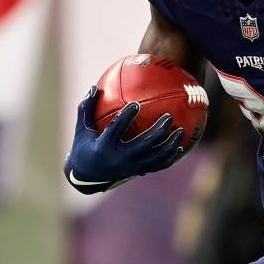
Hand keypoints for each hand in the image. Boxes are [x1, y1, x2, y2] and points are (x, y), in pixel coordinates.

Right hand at [64, 87, 184, 194]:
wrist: (87, 176)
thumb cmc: (84, 146)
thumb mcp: (82, 128)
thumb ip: (87, 108)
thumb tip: (95, 87)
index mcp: (104, 147)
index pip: (116, 130)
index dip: (126, 117)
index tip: (136, 104)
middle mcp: (119, 159)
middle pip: (143, 144)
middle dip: (158, 131)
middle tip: (169, 117)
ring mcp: (130, 167)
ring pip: (155, 157)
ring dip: (170, 145)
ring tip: (181, 131)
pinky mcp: (137, 172)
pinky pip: (157, 166)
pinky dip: (170, 158)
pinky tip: (180, 148)